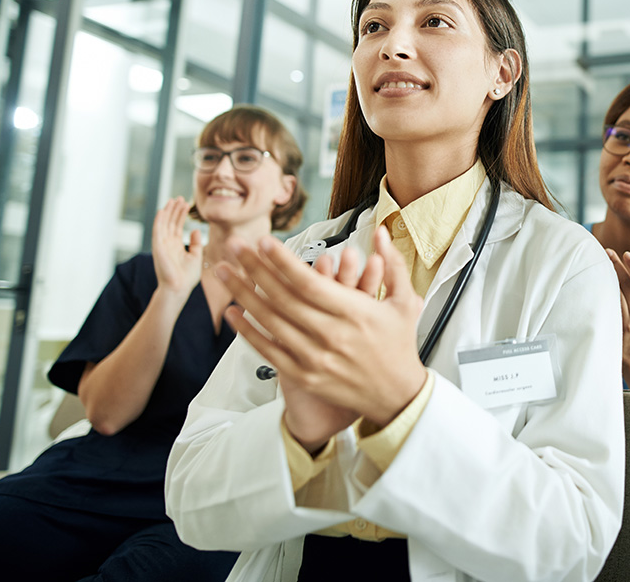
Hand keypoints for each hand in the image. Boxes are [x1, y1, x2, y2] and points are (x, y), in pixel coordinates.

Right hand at [151, 197, 201, 296]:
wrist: (178, 289)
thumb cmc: (187, 277)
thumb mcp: (196, 256)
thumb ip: (195, 243)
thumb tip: (195, 230)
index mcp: (176, 246)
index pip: (177, 226)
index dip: (181, 214)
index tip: (186, 203)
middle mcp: (167, 244)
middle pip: (170, 222)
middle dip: (175, 210)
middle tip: (179, 197)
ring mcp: (162, 245)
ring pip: (164, 223)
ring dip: (168, 211)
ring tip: (173, 200)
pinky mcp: (158, 247)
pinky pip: (157, 231)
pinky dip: (159, 220)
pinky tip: (163, 210)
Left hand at [217, 227, 426, 450]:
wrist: (397, 395)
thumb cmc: (400, 345)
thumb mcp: (405, 302)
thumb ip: (394, 265)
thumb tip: (382, 234)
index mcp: (355, 313)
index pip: (310, 283)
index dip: (283, 262)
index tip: (264, 241)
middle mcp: (332, 335)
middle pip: (283, 297)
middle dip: (254, 268)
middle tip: (234, 245)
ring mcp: (315, 357)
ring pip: (271, 322)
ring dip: (243, 294)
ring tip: (224, 271)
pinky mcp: (305, 375)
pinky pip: (269, 351)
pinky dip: (248, 332)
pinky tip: (233, 312)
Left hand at [607, 250, 629, 397]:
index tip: (627, 254)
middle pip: (628, 284)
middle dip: (617, 265)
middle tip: (607, 251)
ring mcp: (625, 320)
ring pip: (616, 293)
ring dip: (607, 275)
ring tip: (599, 261)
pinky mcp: (614, 326)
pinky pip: (608, 305)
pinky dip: (602, 292)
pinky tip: (594, 281)